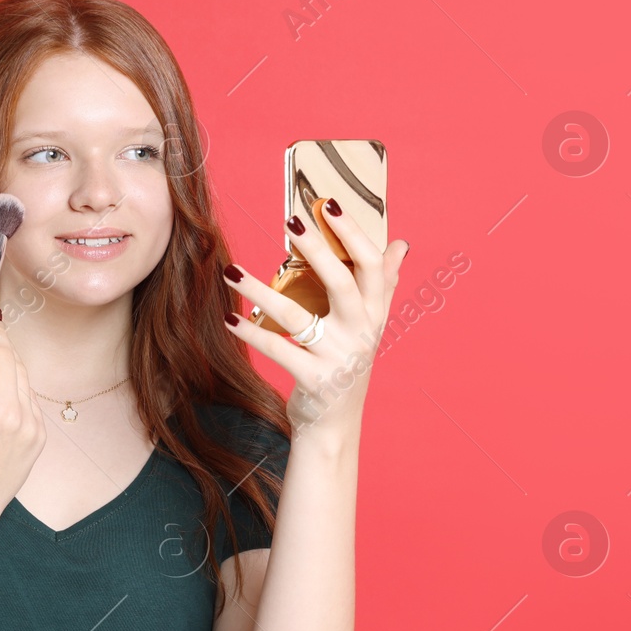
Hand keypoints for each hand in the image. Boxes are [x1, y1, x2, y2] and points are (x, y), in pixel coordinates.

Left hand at [222, 199, 408, 435]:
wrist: (336, 424)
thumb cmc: (347, 365)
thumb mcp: (370, 326)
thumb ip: (383, 284)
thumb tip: (401, 244)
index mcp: (373, 314)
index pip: (372, 266)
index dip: (353, 234)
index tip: (328, 205)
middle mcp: (361, 333)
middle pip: (342, 283)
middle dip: (318, 249)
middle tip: (290, 220)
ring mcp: (338, 358)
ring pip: (298, 316)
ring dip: (262, 291)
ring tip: (232, 270)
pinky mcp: (314, 380)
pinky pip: (277, 349)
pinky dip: (251, 333)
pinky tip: (230, 317)